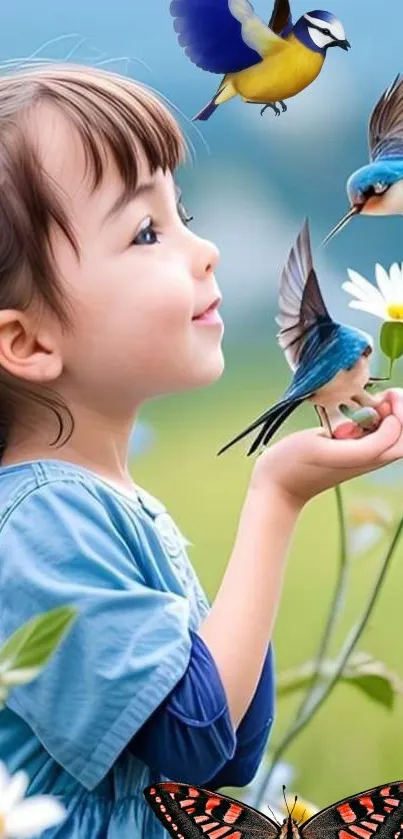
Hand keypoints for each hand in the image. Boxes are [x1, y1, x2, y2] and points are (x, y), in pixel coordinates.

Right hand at [250, 389, 402, 507]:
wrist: (276, 483)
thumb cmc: (297, 465)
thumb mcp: (333, 452)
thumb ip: (370, 444)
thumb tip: (393, 421)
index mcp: (372, 457)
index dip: (402, 410)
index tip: (384, 395)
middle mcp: (371, 456)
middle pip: (402, 431)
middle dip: (397, 409)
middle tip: (379, 397)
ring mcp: (360, 453)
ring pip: (389, 429)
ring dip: (384, 411)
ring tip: (369, 402)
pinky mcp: (348, 448)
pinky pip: (372, 430)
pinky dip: (370, 416)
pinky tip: (355, 410)